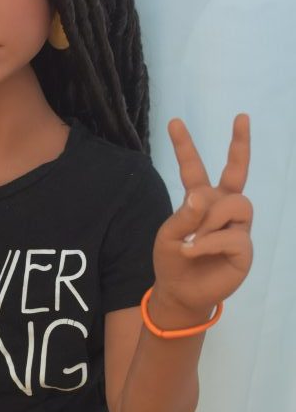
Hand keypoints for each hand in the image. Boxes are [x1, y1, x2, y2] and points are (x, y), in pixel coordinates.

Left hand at [151, 114, 252, 318]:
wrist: (179, 293)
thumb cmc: (172, 260)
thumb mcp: (168, 235)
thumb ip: (184, 215)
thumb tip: (202, 196)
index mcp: (200, 200)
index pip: (194, 169)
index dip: (185, 146)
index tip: (174, 122)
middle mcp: (222, 209)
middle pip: (237, 174)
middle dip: (240, 145)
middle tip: (241, 118)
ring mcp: (236, 228)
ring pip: (235, 204)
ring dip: (211, 219)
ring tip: (192, 239)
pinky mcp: (244, 249)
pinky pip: (232, 236)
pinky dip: (209, 242)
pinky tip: (194, 251)